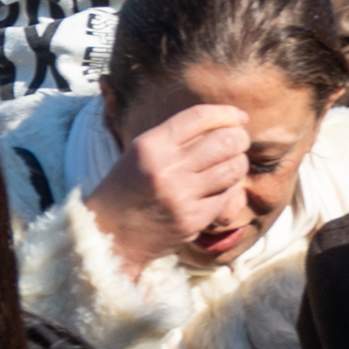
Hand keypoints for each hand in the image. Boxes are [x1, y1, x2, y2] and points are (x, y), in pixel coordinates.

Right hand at [82, 104, 252, 274]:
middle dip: (240, 139)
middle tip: (238, 143)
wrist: (108, 235)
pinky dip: (229, 189)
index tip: (239, 118)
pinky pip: (228, 196)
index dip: (227, 113)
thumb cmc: (128, 188)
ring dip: (238, 163)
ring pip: (233, 168)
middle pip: (226, 141)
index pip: (200, 116)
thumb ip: (179, 136)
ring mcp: (181, 196)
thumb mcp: (142, 152)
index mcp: (150, 145)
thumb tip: (228, 122)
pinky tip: (219, 189)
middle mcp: (166, 168)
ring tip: (231, 164)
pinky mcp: (193, 219)